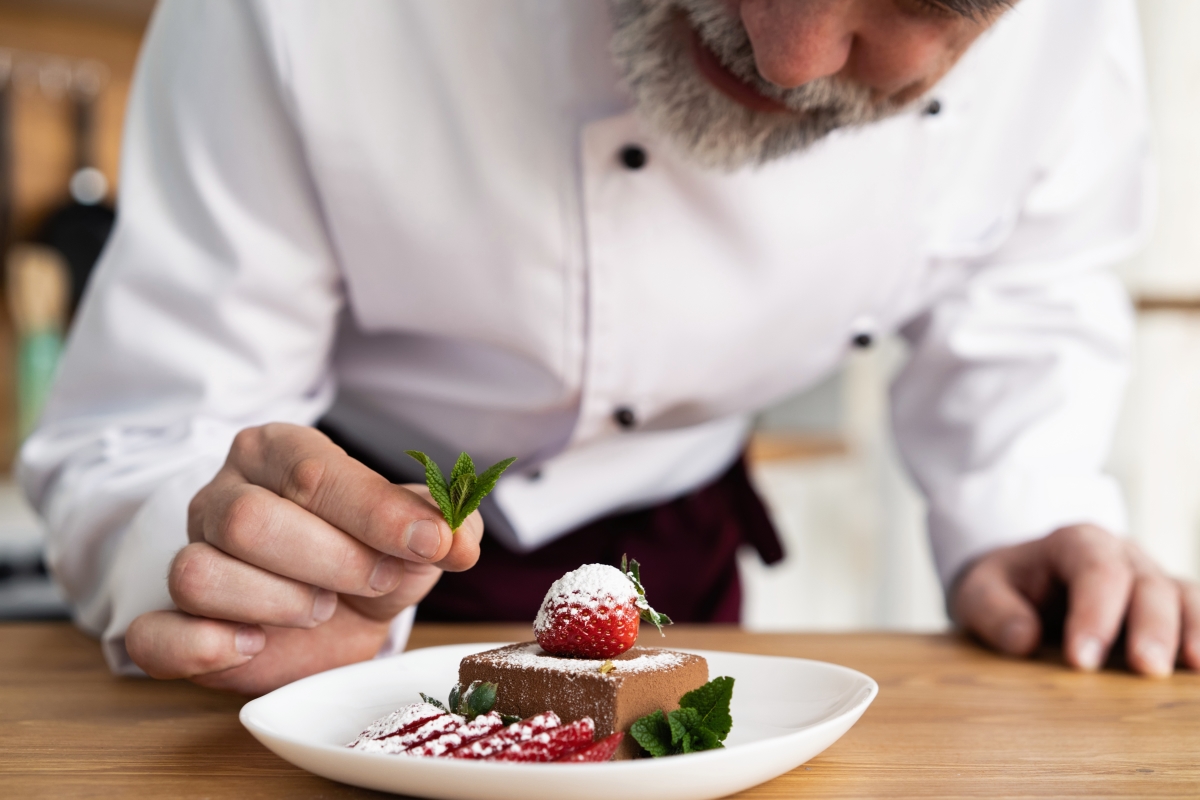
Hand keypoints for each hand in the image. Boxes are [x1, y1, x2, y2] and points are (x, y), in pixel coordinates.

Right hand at [125, 423, 482, 693]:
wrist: (330, 614)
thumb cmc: (366, 558)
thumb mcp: (413, 536)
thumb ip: (442, 525)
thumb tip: (461, 537)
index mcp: (281, 453)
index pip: (316, 473)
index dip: (377, 514)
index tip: (433, 543)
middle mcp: (225, 495)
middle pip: (250, 521)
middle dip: (331, 562)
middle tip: (376, 581)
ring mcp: (189, 554)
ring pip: (199, 574)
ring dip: (275, 604)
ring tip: (319, 607)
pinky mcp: (167, 622)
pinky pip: (153, 635)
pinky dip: (201, 647)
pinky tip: (250, 645)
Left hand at [951, 525, 1199, 675]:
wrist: (1021, 579)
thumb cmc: (1003, 586)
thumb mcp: (979, 591)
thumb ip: (993, 612)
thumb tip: (1023, 639)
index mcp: (1074, 542)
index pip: (1095, 570)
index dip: (1094, 614)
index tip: (1080, 660)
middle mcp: (1121, 554)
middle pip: (1147, 583)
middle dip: (1150, 626)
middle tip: (1146, 668)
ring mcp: (1149, 577)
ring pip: (1181, 595)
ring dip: (1191, 630)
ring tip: (1193, 667)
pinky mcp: (1167, 605)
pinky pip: (1194, 613)